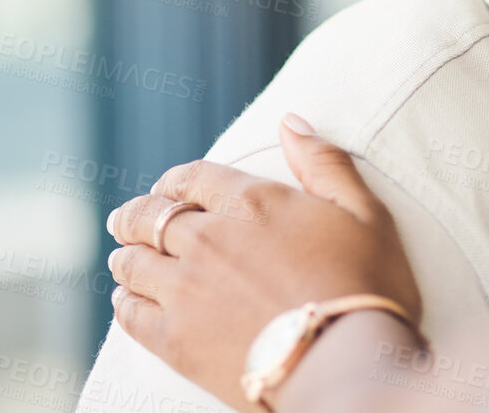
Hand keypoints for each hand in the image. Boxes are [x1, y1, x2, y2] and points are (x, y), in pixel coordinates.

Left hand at [106, 114, 422, 410]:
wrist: (344, 364)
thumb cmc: (365, 289)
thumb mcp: (365, 213)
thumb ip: (324, 164)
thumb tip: (290, 123)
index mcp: (253, 203)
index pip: (193, 178)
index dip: (175, 181)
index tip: (167, 188)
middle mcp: (209, 238)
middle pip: (153, 217)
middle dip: (137, 215)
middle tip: (125, 219)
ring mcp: (186, 289)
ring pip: (135, 261)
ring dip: (126, 254)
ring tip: (123, 257)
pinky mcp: (175, 338)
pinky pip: (131, 313)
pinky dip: (124, 301)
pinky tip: (126, 300)